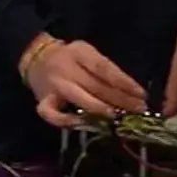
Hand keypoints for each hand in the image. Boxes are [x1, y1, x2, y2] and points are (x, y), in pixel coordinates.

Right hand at [23, 36, 147, 127]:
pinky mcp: (43, 101)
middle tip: (138, 109)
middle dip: (120, 99)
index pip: (104, 68)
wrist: (35, 58)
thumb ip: (103, 70)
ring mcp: (54, 85)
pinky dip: (68, 121)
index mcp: (79, 52)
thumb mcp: (86, 54)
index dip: (124, 82)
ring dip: (101, 109)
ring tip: (118, 117)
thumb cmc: (69, 58)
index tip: (141, 94)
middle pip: (96, 85)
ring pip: (79, 99)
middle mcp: (66, 68)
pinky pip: (54, 115)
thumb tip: (131, 91)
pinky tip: (85, 124)